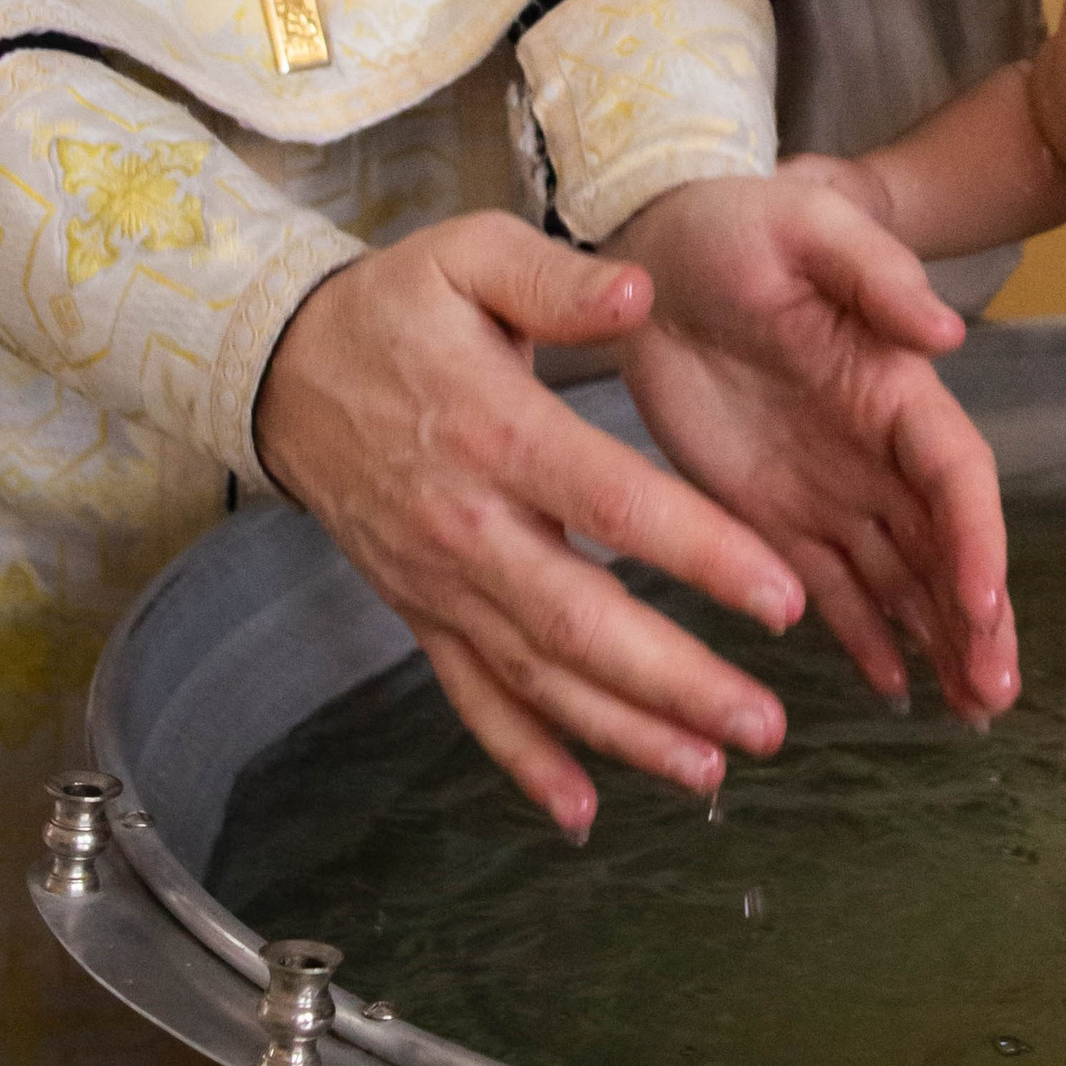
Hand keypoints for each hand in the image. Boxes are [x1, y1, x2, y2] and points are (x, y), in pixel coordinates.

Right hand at [254, 214, 808, 839]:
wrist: (284, 367)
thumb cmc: (397, 303)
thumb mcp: (473, 255)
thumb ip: (560, 280)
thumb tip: (640, 294)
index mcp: (497, 429)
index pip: (612, 504)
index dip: (700, 554)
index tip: (780, 597)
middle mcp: (468, 523)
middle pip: (580, 620)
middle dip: (677, 681)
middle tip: (766, 722)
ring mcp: (439, 579)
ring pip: (537, 674)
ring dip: (623, 731)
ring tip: (711, 770)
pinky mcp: (419, 611)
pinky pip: (471, 698)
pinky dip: (523, 759)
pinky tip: (581, 811)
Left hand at [610, 163, 1018, 731]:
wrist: (657, 246)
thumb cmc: (743, 224)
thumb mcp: (811, 226)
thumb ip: (878, 274)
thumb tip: (947, 334)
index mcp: (897, 383)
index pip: (955, 475)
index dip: (977, 539)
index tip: (984, 606)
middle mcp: (876, 447)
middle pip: (942, 544)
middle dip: (975, 619)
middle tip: (995, 696)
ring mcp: (828, 486)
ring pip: (899, 579)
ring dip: (937, 641)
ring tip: (969, 712)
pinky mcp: (770, 512)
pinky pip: (829, 587)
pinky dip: (866, 637)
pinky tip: (893, 689)